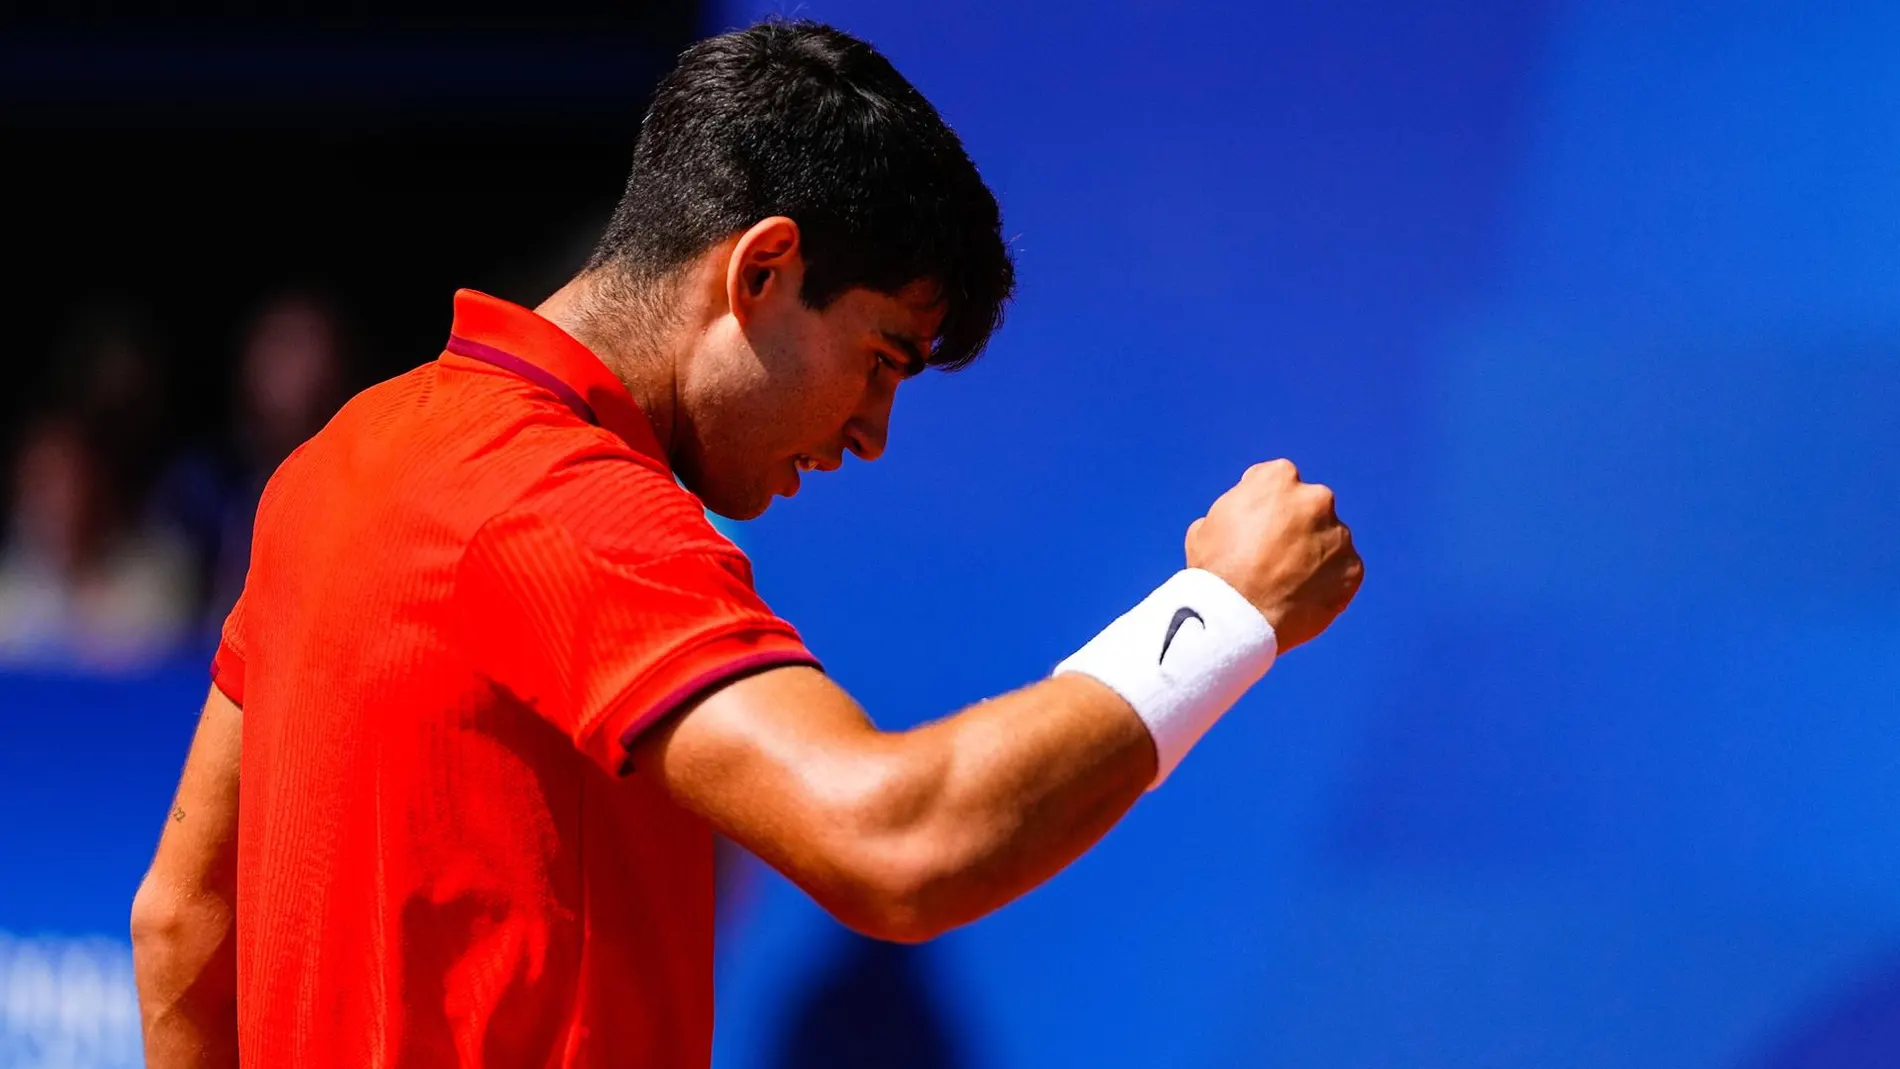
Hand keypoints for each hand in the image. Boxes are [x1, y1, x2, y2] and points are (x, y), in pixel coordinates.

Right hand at [1185, 459, 1362, 650]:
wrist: (1238, 620)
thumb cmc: (1214, 572)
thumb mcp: (1205, 527)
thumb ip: (1234, 512)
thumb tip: (1242, 520)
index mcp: (1278, 478)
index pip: (1278, 482)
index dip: (1265, 506)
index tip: (1257, 528)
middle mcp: (1316, 498)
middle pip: (1310, 508)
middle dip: (1296, 527)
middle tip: (1274, 558)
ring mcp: (1339, 534)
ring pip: (1329, 540)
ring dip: (1314, 556)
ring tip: (1286, 585)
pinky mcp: (1353, 569)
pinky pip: (1342, 572)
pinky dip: (1327, 583)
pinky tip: (1301, 599)